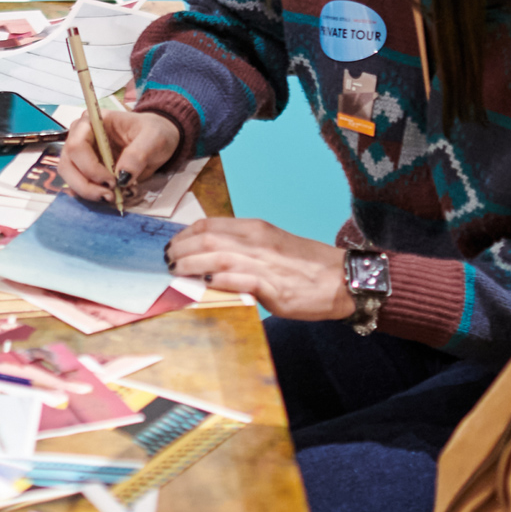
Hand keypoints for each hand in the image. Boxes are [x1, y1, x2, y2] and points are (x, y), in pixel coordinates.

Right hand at [61, 106, 181, 205]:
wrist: (157, 139)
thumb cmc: (154, 132)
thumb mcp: (154, 139)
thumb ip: (138, 154)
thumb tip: (122, 176)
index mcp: (93, 121)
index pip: (77, 145)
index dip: (90, 167)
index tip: (113, 181)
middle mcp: (80, 135)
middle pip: (68, 164)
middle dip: (86, 184)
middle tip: (110, 195)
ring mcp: (80, 153)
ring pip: (69, 177)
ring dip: (87, 191)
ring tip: (110, 197)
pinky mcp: (85, 168)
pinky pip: (78, 184)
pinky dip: (91, 194)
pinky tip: (109, 196)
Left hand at [165, 217, 349, 322]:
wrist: (342, 278)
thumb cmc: (306, 265)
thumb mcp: (272, 245)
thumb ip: (244, 248)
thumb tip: (212, 259)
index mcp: (256, 229)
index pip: (210, 224)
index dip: (185, 234)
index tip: (174, 244)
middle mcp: (257, 242)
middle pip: (207, 239)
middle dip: (181, 248)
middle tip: (168, 259)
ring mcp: (264, 264)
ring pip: (217, 257)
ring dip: (191, 264)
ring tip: (176, 271)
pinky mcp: (272, 287)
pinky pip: (239, 280)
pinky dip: (219, 281)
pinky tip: (206, 285)